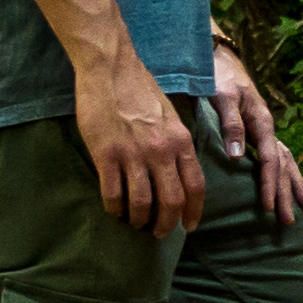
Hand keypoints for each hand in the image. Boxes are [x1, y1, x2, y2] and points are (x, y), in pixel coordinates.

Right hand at [75, 54, 202, 231]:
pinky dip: (114, 208)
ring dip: (139, 220)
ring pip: (142, 203)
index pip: (196, 186)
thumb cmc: (140, 90)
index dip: (194, 212)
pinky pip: (113, 194)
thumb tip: (180, 173)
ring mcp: (133, 154)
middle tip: (158, 233)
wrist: (111, 69)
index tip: (188, 227)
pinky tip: (113, 209)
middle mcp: (161, 150)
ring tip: (134, 223)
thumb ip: (177, 144)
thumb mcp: (171, 117)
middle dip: (166, 224)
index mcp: (180, 141)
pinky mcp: (106, 154)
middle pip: (172, 201)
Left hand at [209, 38, 302, 227]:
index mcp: (261, 122)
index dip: (269, 184)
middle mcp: (268, 129)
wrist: (219, 59)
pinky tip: (291, 186)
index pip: (270, 160)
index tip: (267, 206)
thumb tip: (238, 158)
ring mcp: (266, 131)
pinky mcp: (259, 132)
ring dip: (291, 186)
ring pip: (285, 162)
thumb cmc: (219, 77)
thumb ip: (231, 126)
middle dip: (285, 193)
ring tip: (300, 209)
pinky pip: (279, 157)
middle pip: (282, 166)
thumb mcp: (222, 97)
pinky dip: (287, 174)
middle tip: (286, 221)